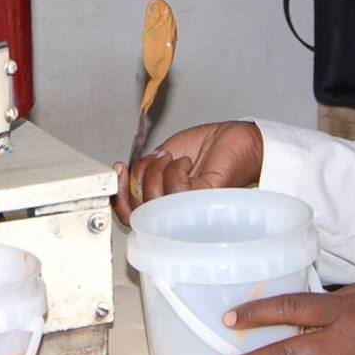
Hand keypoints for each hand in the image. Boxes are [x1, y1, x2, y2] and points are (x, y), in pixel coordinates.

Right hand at [112, 121, 263, 223]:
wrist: (237, 140)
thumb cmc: (207, 148)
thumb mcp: (163, 155)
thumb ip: (144, 169)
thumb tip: (126, 174)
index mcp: (160, 201)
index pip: (129, 214)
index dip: (118, 196)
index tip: (117, 172)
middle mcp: (173, 210)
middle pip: (137, 212)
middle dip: (136, 180)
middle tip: (150, 161)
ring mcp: (188, 208)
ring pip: (154, 201)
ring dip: (156, 171)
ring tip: (172, 157)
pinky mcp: (204, 200)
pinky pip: (177, 191)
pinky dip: (176, 171)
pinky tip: (186, 163)